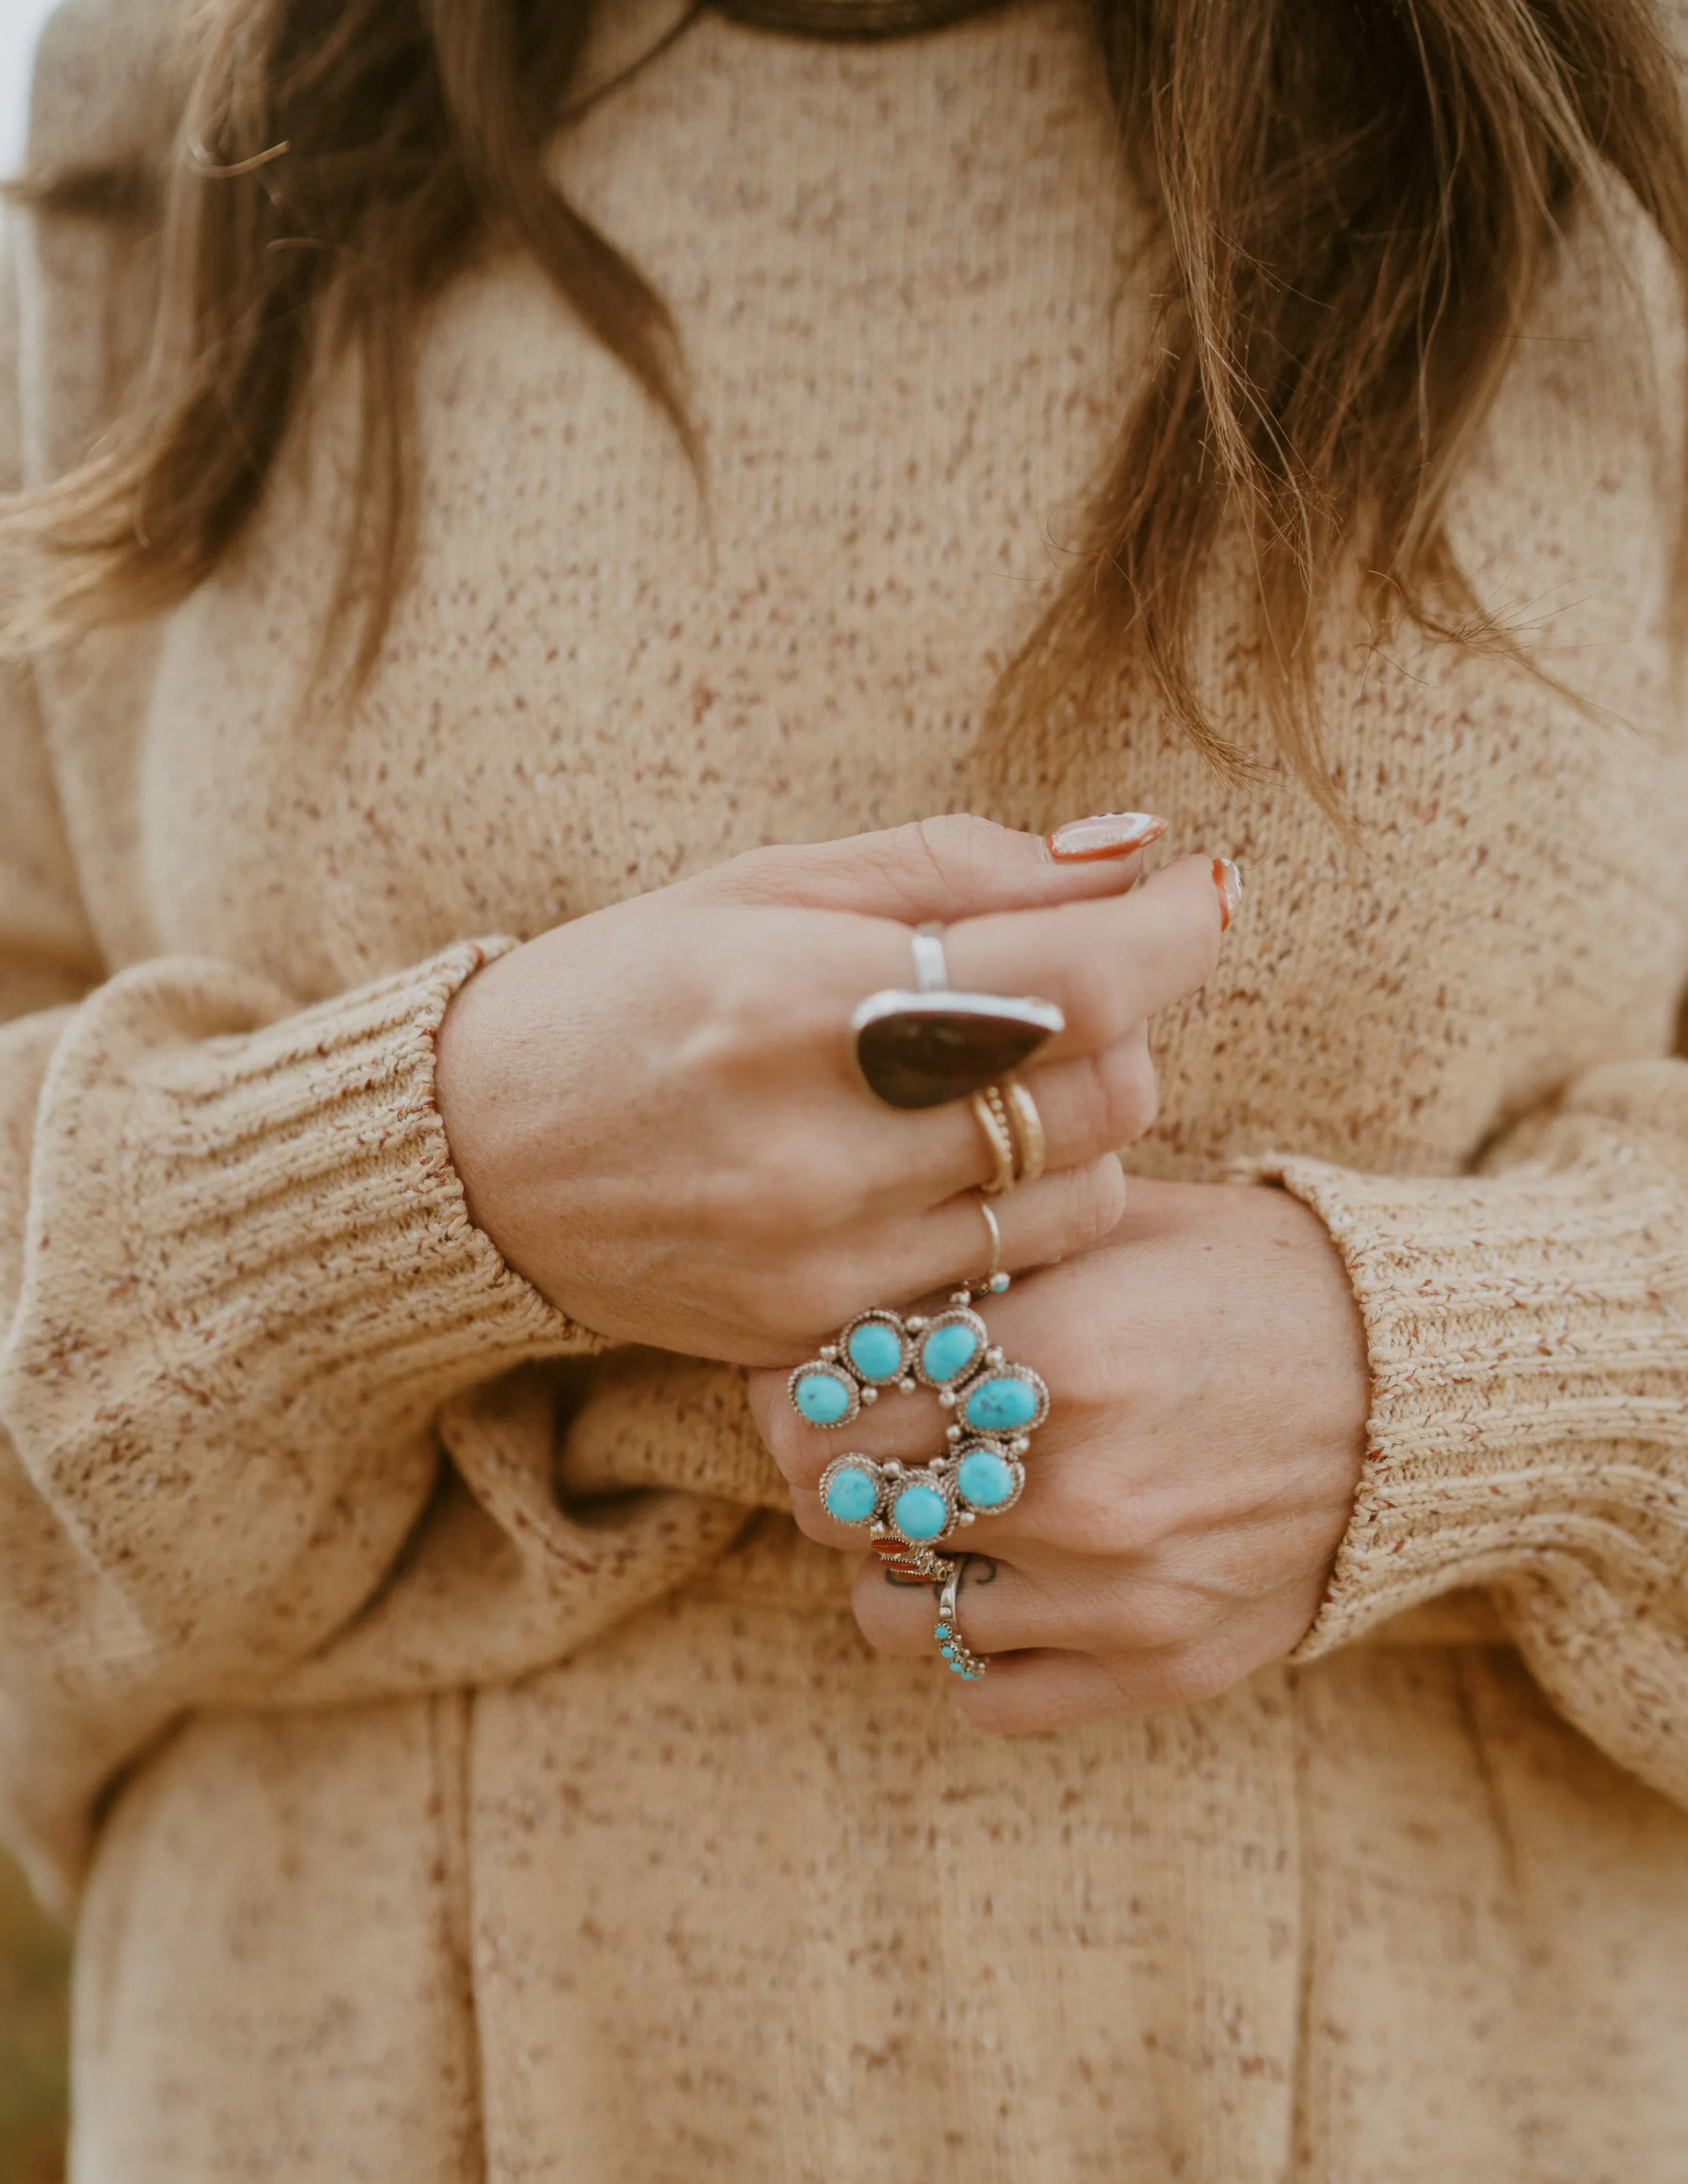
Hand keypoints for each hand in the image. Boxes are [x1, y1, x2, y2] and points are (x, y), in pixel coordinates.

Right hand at [437, 816, 1228, 1363]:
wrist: (474, 1157)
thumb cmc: (628, 988)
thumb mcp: (768, 885)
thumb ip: (960, 868)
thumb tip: (1138, 853)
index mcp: (799, 996)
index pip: (1075, 982)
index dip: (1174, 933)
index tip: (1206, 893)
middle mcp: (818, 1143)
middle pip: (1104, 1092)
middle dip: (1122, 1023)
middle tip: (1060, 985)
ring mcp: (822, 1256)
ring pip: (1081, 1194)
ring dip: (1083, 1125)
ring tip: (995, 1082)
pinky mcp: (819, 1330)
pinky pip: (1009, 1273)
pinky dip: (1019, 1210)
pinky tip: (948, 1165)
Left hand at [748, 1177, 1369, 1728]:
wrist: (1421, 1385)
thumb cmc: (1255, 1281)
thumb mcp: (1115, 1227)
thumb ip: (978, 1259)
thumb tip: (835, 1284)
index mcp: (1053, 1356)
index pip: (825, 1397)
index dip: (790, 1380)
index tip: (800, 1368)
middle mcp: (1072, 1489)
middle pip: (838, 1503)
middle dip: (826, 1465)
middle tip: (860, 1436)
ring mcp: (1113, 1594)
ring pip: (890, 1612)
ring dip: (890, 1562)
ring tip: (935, 1512)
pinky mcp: (1157, 1666)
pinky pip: (983, 1692)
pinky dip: (972, 1644)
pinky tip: (1006, 1580)